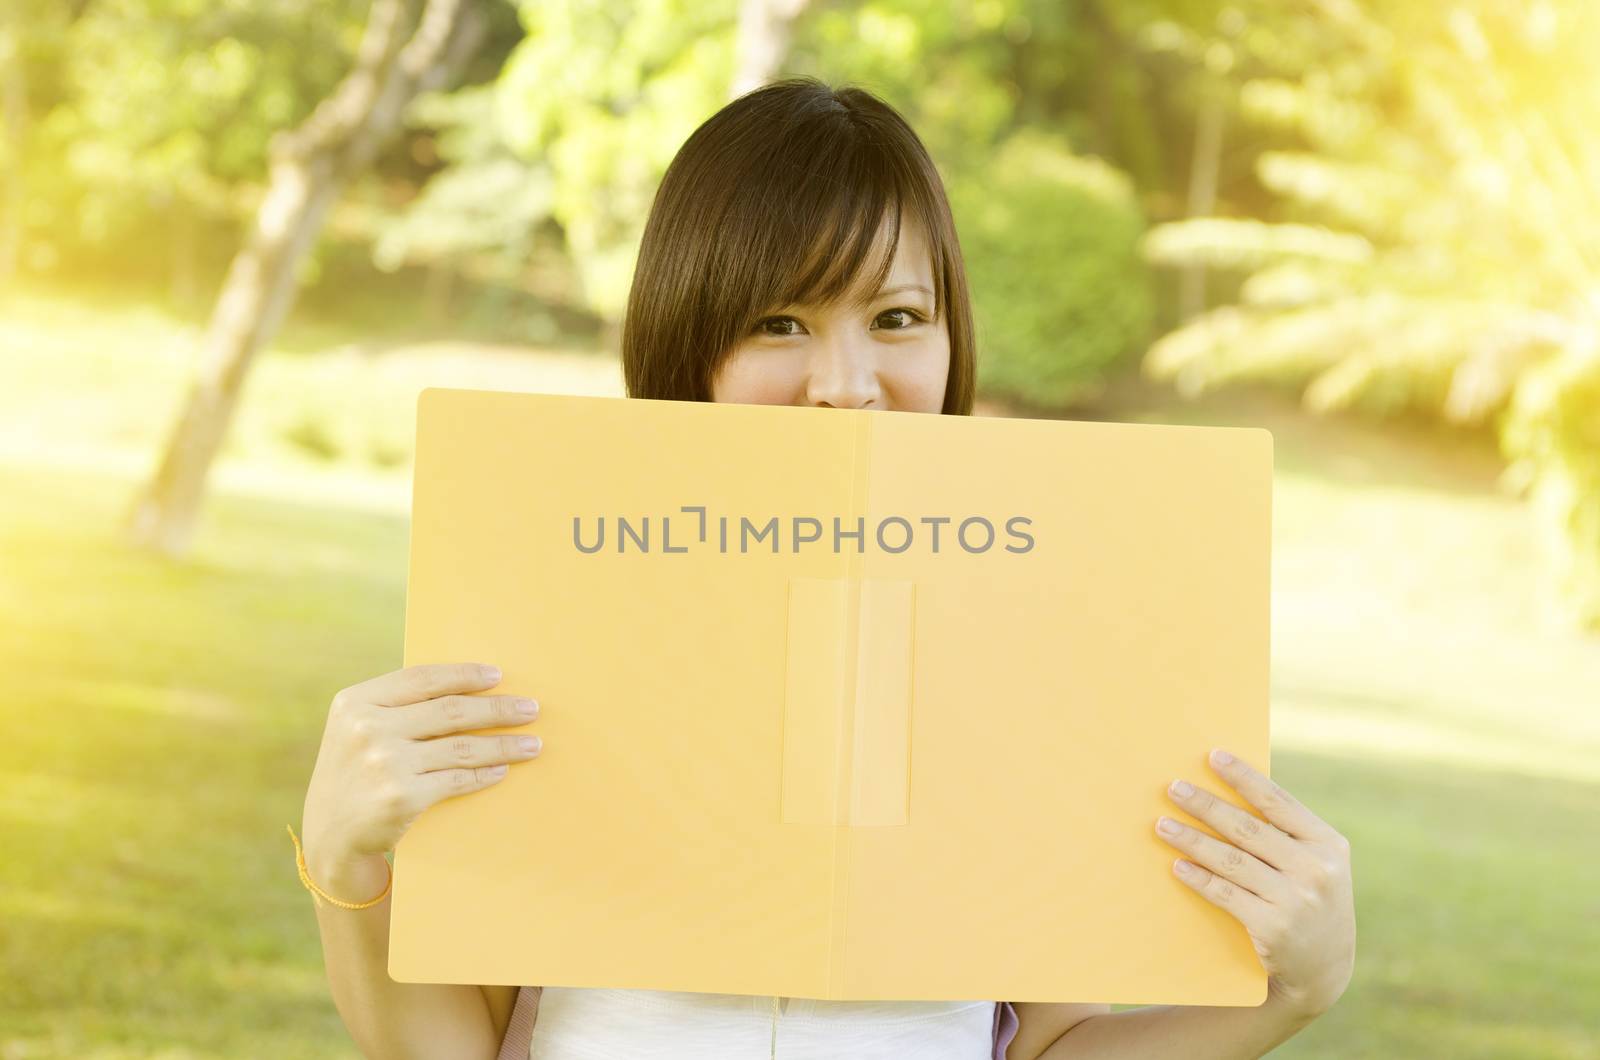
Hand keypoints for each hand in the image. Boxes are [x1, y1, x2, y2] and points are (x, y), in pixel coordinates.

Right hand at [300, 663, 542, 873]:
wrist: (330, 836)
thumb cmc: (355, 773)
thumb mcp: (357, 728)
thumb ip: (396, 706)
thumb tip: (467, 684)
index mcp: (356, 701)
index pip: (422, 678)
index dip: (464, 675)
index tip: (498, 675)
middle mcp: (367, 728)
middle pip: (450, 710)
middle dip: (497, 708)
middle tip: (531, 708)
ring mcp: (384, 764)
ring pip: (461, 747)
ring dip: (504, 745)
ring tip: (533, 744)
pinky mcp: (402, 797)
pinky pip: (457, 779)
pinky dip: (485, 773)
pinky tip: (504, 769)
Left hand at [1154, 748, 1354, 1020]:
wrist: (1324, 968)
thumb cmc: (1308, 898)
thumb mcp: (1314, 863)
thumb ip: (1284, 832)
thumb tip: (1226, 788)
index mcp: (1328, 843)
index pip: (1278, 802)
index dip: (1244, 778)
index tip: (1212, 756)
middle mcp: (1316, 870)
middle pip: (1248, 829)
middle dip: (1206, 806)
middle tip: (1173, 788)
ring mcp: (1296, 901)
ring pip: (1232, 861)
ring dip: (1192, 840)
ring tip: (1162, 824)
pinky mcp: (1273, 928)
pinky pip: (1226, 894)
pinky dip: (1199, 878)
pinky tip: (1177, 865)